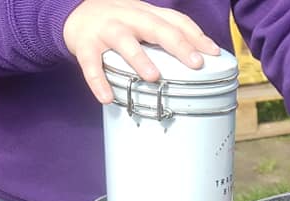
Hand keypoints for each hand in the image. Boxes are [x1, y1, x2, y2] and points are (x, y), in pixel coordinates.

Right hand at [63, 0, 219, 103]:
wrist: (76, 13)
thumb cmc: (121, 23)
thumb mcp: (145, 21)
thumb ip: (168, 34)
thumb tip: (202, 58)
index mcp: (147, 13)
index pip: (175, 21)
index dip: (196, 36)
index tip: (213, 53)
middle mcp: (129, 18)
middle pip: (156, 28)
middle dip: (177, 45)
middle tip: (195, 63)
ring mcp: (106, 30)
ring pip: (124, 42)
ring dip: (139, 58)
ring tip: (154, 77)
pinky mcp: (85, 46)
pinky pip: (91, 64)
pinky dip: (98, 80)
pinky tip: (107, 98)